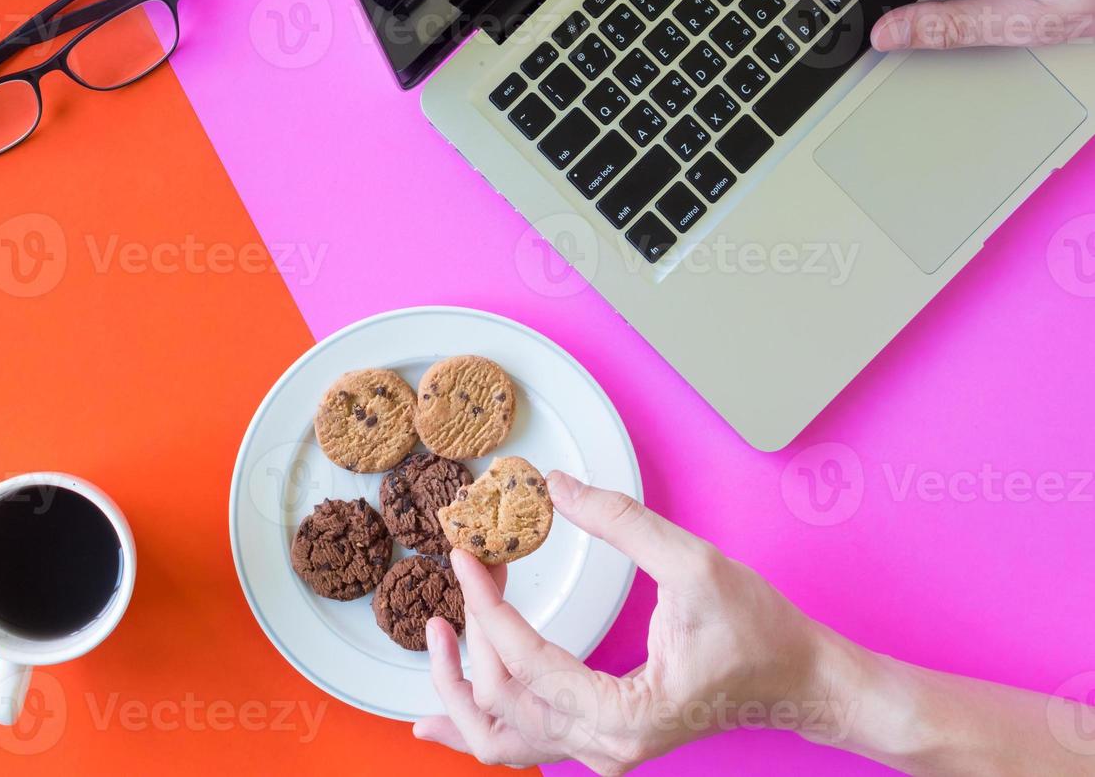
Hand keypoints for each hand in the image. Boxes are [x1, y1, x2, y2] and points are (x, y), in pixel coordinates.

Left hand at [413, 473, 841, 773]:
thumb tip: (553, 486)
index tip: (466, 557)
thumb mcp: (693, 563)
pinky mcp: (601, 740)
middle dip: (473, 632)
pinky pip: (522, 743)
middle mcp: (605, 748)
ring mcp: (601, 752)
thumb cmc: (759, 632)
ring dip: (460, 689)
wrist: (802, 681)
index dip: (487, 605)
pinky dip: (478, 720)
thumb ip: (619, 520)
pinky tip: (436, 713)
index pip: (526, 663)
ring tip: (435, 635)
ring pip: (500, 739)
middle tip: (470, 570)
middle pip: (500, 703)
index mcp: (625, 716)